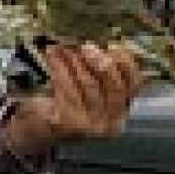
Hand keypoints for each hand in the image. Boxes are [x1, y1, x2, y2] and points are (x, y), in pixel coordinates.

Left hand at [3, 42, 143, 158]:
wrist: (40, 129)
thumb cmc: (67, 102)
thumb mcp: (88, 87)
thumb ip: (101, 71)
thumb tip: (109, 44)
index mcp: (121, 111)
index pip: (135, 83)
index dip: (125, 62)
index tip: (111, 46)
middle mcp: (112, 122)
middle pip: (114, 84)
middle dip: (99, 60)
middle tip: (85, 46)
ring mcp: (93, 125)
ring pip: (89, 84)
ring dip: (75, 61)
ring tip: (65, 49)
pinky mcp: (72, 124)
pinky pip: (68, 88)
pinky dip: (59, 68)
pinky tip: (52, 55)